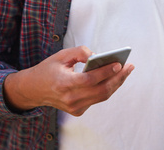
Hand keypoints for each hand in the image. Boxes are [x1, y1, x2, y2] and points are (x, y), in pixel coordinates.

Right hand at [4, 46, 133, 115]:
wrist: (34, 89)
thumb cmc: (48, 69)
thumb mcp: (61, 55)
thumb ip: (80, 52)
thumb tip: (98, 56)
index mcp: (64, 83)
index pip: (89, 80)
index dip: (105, 72)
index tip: (118, 63)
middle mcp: (70, 99)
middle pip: (100, 91)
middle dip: (118, 78)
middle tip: (129, 66)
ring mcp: (74, 107)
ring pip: (101, 97)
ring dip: (116, 83)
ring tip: (125, 71)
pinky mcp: (78, 111)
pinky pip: (96, 99)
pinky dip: (106, 88)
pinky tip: (114, 78)